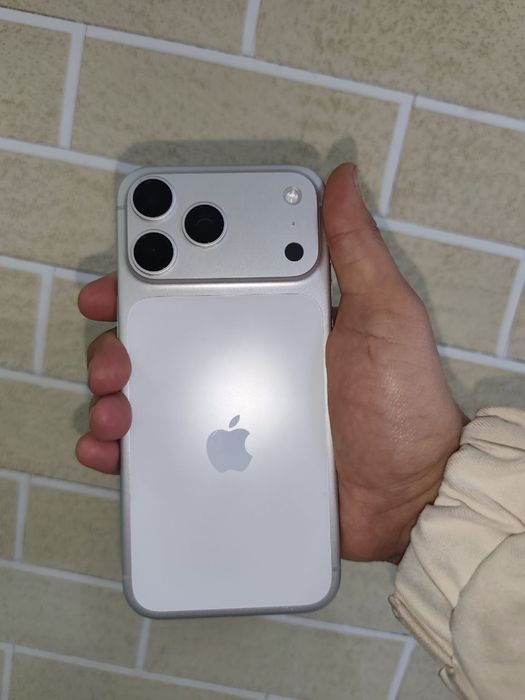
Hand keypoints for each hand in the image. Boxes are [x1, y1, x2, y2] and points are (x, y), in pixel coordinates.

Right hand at [76, 162, 466, 563]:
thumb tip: (341, 180)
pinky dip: (126, 448)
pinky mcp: (225, 460)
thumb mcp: (385, 315)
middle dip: (121, 338)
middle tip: (115, 353)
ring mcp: (229, 413)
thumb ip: (356, 252)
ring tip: (116, 408)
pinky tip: (113, 448)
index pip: (202, 286)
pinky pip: (163, 449)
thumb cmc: (402, 402)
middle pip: (161, 338)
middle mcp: (242, 360)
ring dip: (115, 392)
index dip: (155, 275)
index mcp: (273, 319)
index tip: (123, 274)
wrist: (407, 494)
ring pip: (151, 391)